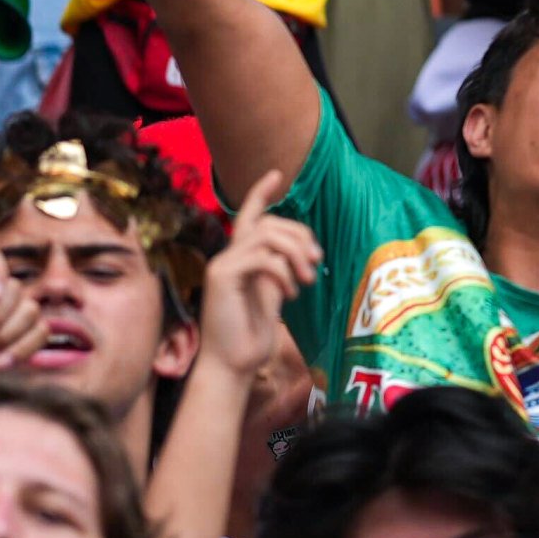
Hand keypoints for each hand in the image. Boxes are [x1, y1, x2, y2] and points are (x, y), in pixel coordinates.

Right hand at [194, 170, 320, 380]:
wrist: (233, 364)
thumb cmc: (252, 333)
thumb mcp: (273, 292)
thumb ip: (281, 267)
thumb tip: (303, 250)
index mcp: (240, 258)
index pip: (249, 216)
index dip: (260, 192)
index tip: (276, 173)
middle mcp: (227, 256)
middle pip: (269, 223)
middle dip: (300, 236)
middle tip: (316, 263)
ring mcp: (222, 265)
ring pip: (267, 235)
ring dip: (296, 254)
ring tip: (307, 280)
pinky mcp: (222, 277)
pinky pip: (261, 257)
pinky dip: (283, 271)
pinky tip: (291, 293)